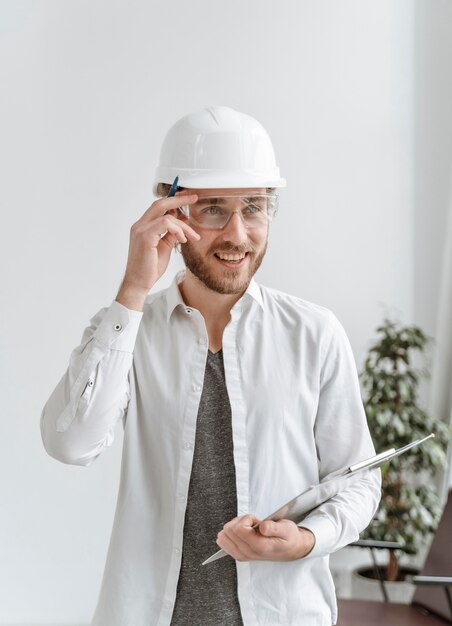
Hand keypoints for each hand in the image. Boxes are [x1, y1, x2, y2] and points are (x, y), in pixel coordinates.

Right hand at [116, 191, 199, 309]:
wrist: (138, 283)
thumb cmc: (149, 268)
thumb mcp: (164, 247)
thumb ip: (171, 234)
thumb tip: (182, 224)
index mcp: (142, 227)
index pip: (158, 207)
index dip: (173, 201)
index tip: (187, 199)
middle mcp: (139, 226)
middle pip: (160, 204)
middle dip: (179, 199)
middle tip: (194, 198)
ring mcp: (140, 230)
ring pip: (166, 215)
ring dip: (183, 225)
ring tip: (192, 236)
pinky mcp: (145, 237)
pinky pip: (165, 224)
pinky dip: (177, 230)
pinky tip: (183, 240)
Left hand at [216, 514, 315, 561]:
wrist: (291, 549)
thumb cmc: (288, 537)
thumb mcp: (286, 529)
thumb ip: (274, 528)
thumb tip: (262, 527)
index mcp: (259, 547)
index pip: (239, 529)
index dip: (247, 519)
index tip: (257, 521)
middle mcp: (248, 553)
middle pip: (228, 530)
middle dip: (240, 521)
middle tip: (254, 523)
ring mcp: (242, 555)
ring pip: (224, 535)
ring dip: (235, 526)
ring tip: (250, 527)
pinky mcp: (238, 554)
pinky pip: (223, 542)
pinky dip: (231, 533)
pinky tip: (244, 533)